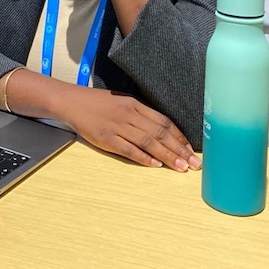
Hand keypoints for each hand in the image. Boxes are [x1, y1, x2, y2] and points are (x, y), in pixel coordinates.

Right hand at [63, 86, 200, 171]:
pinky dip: (143, 158)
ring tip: (181, 167)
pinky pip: (129, 149)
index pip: (163, 121)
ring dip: (167, 156)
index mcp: (135, 104)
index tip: (191, 148)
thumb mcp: (122, 101)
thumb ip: (141, 114)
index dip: (179, 136)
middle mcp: (130, 115)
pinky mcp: (107, 138)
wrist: (73, 102)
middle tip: (195, 163)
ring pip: (148, 142)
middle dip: (180, 149)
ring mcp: (118, 127)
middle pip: (160, 133)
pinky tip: (155, 165)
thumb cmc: (98, 103)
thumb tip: (161, 130)